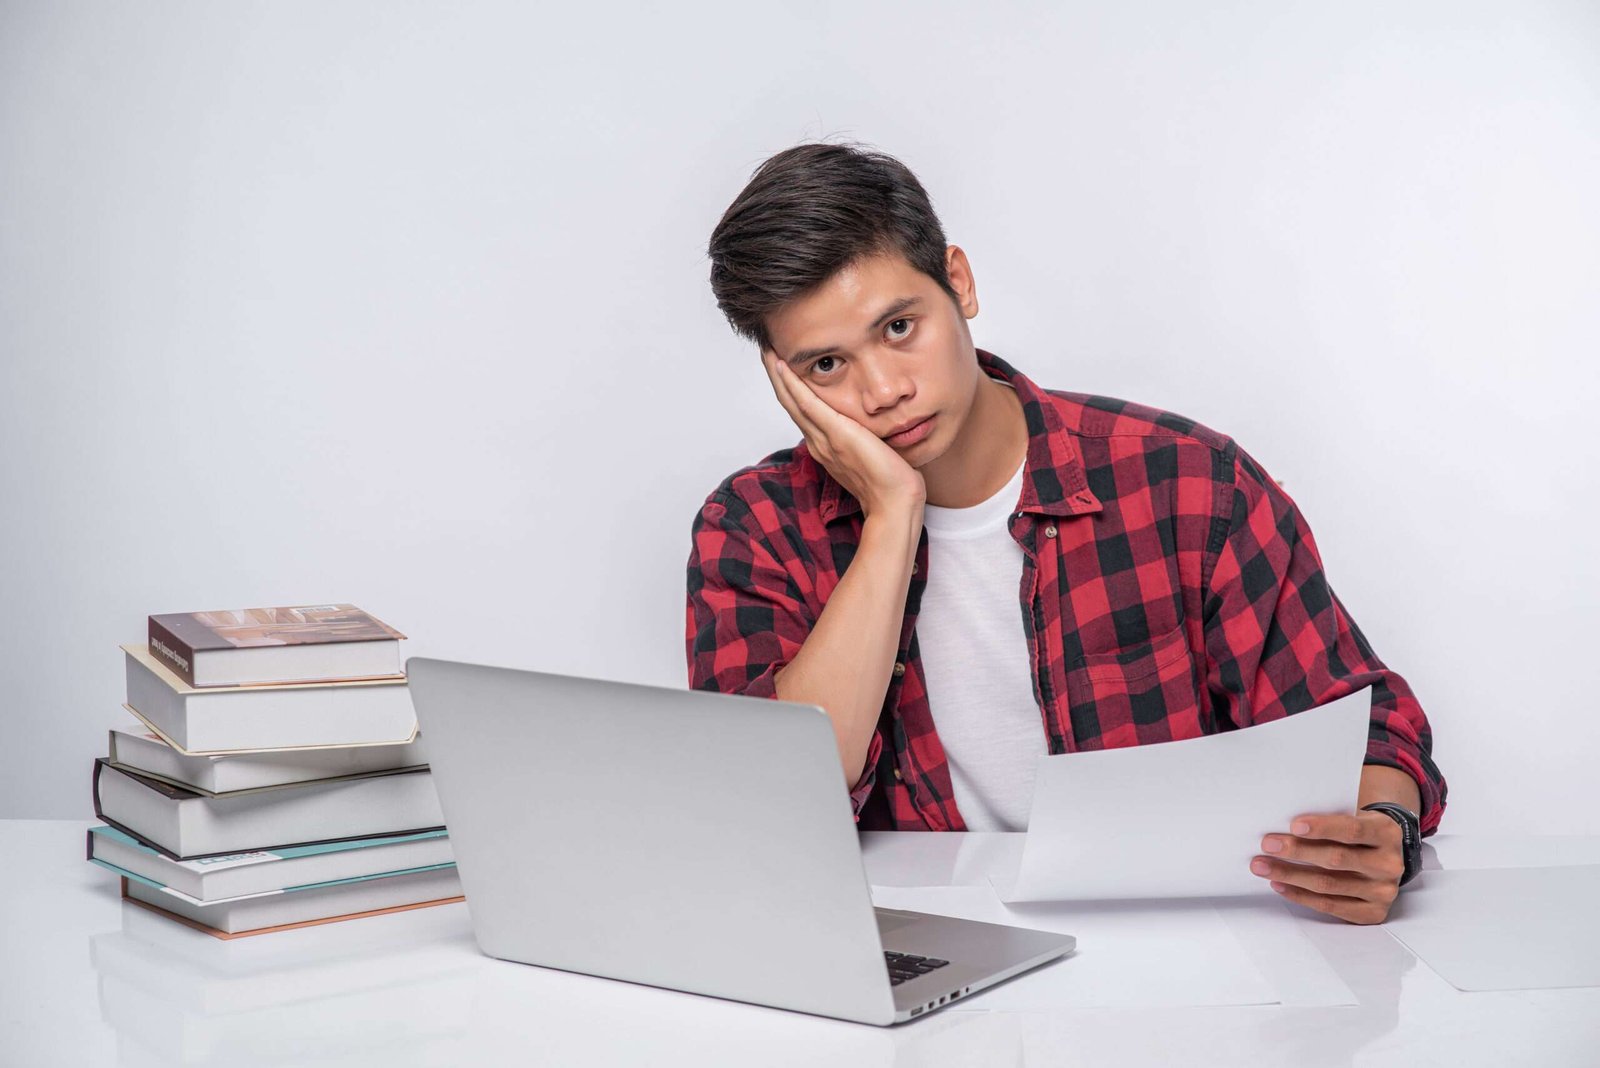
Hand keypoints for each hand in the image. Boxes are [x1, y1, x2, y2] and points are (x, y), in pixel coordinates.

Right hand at [761, 350, 925, 519]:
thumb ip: (865, 440)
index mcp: (825, 447)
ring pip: (792, 401)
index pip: (802, 413)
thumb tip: (872, 430)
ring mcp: (824, 439)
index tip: (783, 367)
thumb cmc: (890, 484)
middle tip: (766, 350)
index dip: (790, 390)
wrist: (895, 503)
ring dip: (778, 375)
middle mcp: (819, 443)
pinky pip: (807, 404)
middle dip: (777, 377)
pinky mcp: (836, 434)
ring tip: (768, 351)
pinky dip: (792, 384)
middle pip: (790, 404)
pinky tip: (783, 366)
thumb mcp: (874, 454)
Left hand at [1250, 812, 1406, 923]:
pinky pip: (1330, 906)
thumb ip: (1330, 821)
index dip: (1322, 828)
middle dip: (1297, 852)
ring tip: (1263, 866)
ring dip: (1290, 875)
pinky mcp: (1372, 913)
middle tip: (1267, 845)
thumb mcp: (1355, 818)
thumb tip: (1284, 828)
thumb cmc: (1361, 834)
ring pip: (1328, 885)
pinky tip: (1280, 885)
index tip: (1293, 825)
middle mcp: (1388, 864)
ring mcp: (1383, 892)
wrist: (1387, 857)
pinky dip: (1300, 895)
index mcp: (1386, 833)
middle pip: (1336, 859)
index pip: (1352, 830)